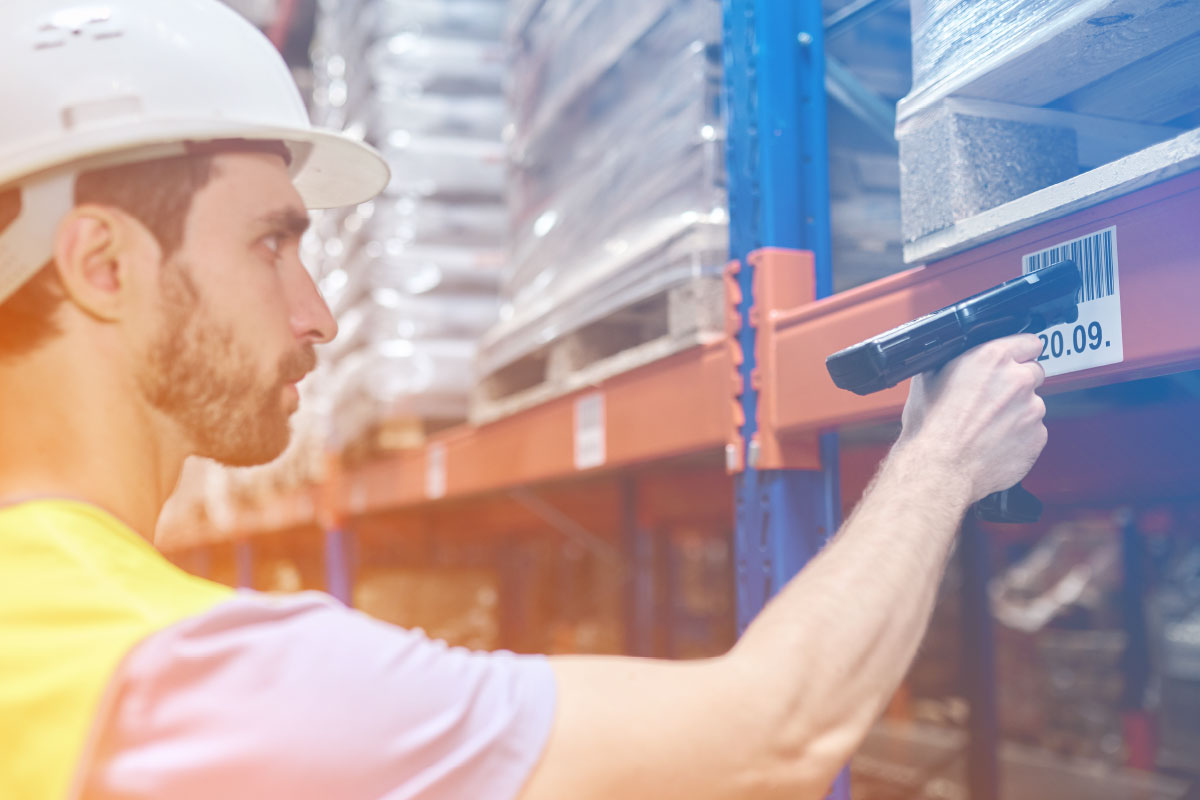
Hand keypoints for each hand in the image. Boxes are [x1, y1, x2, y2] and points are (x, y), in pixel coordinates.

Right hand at [898, 335, 1046, 501]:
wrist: (939, 469)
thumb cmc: (931, 429)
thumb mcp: (927, 379)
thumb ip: (952, 361)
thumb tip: (953, 356)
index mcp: (993, 358)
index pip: (1029, 342)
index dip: (1019, 352)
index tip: (1013, 360)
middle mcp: (1018, 380)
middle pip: (1034, 372)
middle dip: (1017, 383)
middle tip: (993, 400)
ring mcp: (1032, 410)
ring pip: (1033, 404)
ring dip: (1017, 412)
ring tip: (988, 427)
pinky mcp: (1038, 438)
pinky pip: (1034, 432)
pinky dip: (1019, 436)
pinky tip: (995, 442)